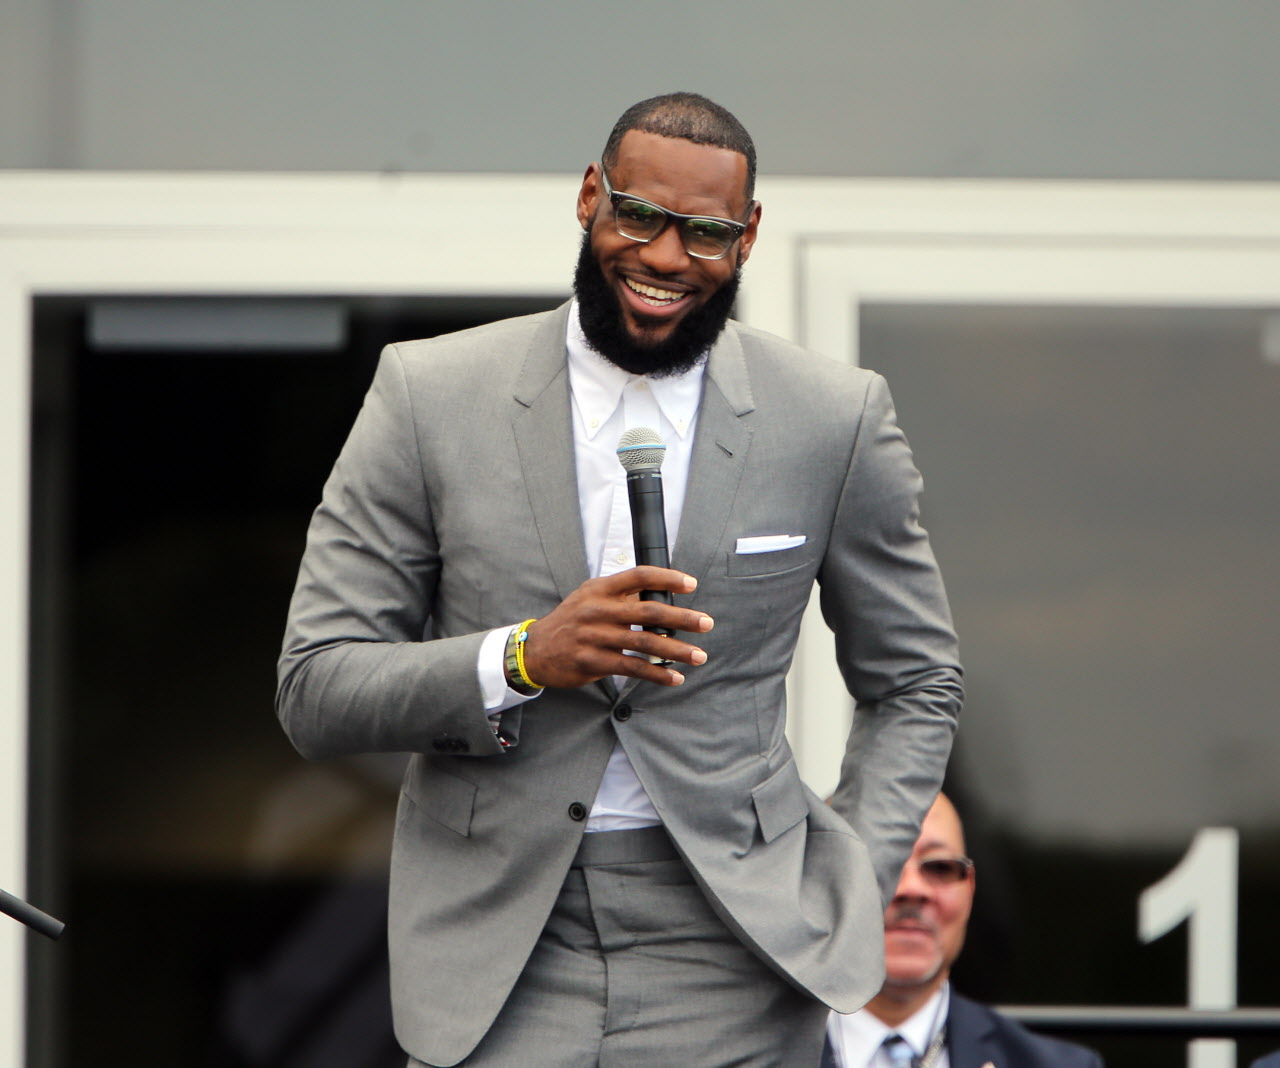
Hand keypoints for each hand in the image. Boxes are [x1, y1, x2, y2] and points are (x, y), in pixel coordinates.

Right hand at [520, 567, 713, 688]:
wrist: (535, 650)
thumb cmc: (571, 622)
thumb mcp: (590, 598)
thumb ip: (621, 597)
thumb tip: (660, 598)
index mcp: (600, 589)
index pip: (638, 576)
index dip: (667, 578)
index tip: (691, 584)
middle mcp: (597, 609)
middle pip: (647, 611)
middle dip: (681, 618)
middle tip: (706, 623)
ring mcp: (594, 636)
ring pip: (644, 643)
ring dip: (676, 650)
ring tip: (698, 655)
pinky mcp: (593, 661)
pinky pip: (632, 667)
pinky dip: (656, 674)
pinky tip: (674, 677)